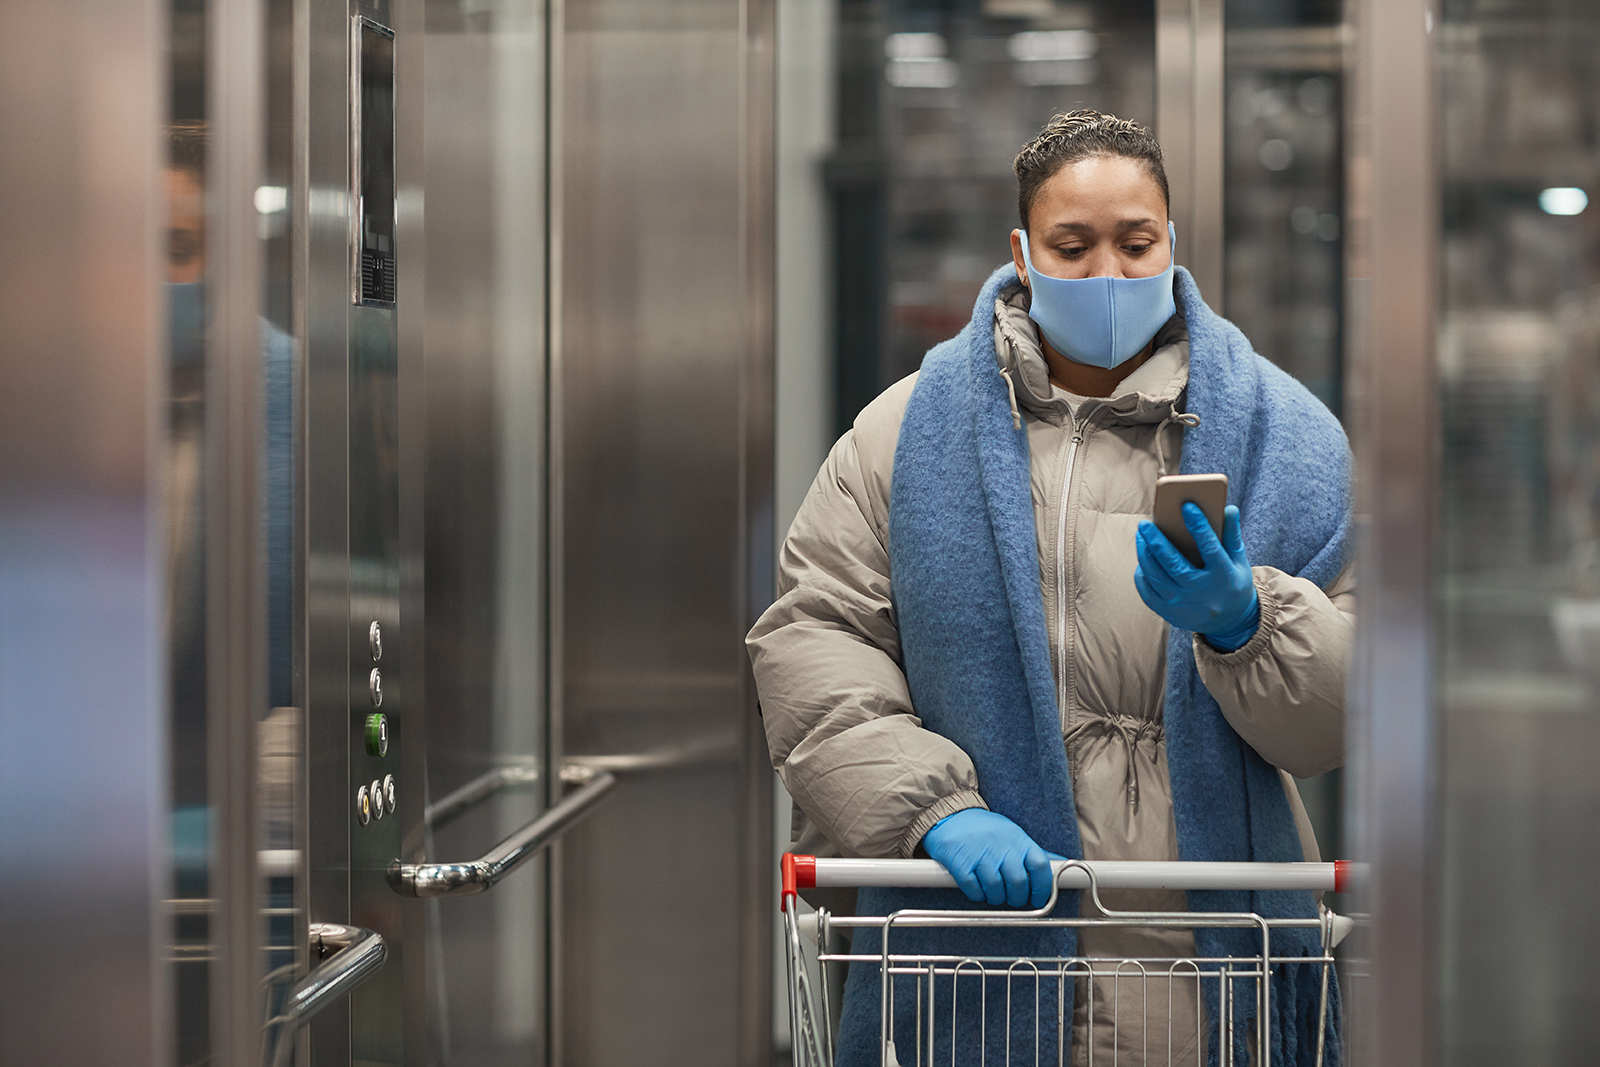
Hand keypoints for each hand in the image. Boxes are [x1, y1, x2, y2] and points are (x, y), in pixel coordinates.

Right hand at [920, 809, 1059, 908]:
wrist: (950, 814)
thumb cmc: (985, 828)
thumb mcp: (1012, 834)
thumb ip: (1033, 852)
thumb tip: (1061, 864)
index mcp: (1018, 839)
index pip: (1040, 865)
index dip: (1042, 887)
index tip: (1038, 898)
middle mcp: (1001, 846)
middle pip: (1018, 883)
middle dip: (1017, 898)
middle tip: (1012, 898)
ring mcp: (980, 855)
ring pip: (996, 890)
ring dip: (996, 898)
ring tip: (993, 891)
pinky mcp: (960, 863)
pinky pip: (974, 890)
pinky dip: (977, 895)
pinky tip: (977, 887)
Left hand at [1134, 503, 1260, 651]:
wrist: (1231, 622)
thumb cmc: (1233, 582)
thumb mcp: (1239, 561)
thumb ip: (1231, 535)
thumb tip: (1228, 508)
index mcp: (1224, 577)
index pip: (1211, 548)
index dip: (1199, 526)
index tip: (1187, 506)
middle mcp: (1204, 594)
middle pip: (1175, 565)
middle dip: (1157, 542)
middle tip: (1145, 524)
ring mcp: (1186, 606)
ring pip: (1158, 579)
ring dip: (1145, 556)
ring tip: (1141, 536)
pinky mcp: (1171, 615)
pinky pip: (1149, 593)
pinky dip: (1143, 575)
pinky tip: (1142, 559)